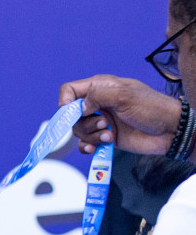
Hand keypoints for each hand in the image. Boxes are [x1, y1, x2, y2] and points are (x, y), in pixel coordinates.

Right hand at [59, 75, 181, 154]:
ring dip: (91, 136)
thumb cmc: (152, 108)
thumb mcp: (124, 95)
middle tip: (105, 124)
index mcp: (101, 87)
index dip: (65, 102)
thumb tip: (80, 108)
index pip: (69, 90)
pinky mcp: (104, 137)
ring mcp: (101, 121)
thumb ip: (97, 95)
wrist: (169, 131)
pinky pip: (85, 143)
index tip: (73, 114)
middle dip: (84, 123)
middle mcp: (98, 104)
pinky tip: (97, 147)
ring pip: (79, 131)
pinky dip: (88, 146)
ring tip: (110, 135)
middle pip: (71, 115)